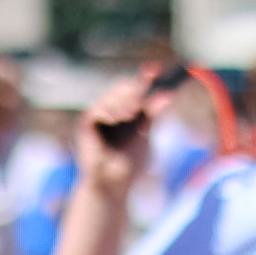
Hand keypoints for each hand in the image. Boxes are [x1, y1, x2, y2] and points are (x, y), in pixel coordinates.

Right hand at [78, 64, 195, 174]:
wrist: (113, 185)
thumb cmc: (129, 164)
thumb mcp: (145, 134)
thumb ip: (153, 114)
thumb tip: (169, 92)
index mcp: (127, 111)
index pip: (135, 88)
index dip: (145, 78)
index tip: (157, 69)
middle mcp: (111, 110)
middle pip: (122, 88)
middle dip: (135, 88)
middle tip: (146, 89)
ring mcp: (98, 116)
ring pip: (111, 96)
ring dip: (124, 102)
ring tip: (132, 113)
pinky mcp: (86, 125)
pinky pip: (97, 110)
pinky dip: (109, 111)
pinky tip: (118, 118)